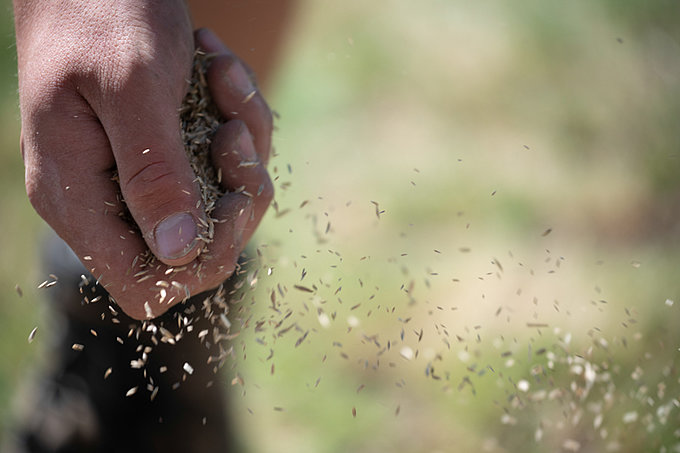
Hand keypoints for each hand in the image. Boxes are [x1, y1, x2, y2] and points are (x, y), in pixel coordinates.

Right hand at [14, 1, 273, 318]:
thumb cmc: (102, 12)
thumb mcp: (132, 86)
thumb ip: (152, 172)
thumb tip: (180, 252)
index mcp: (78, 198)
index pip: (146, 287)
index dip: (201, 263)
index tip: (229, 200)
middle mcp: (105, 199)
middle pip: (197, 251)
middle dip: (236, 191)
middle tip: (233, 128)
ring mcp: (137, 176)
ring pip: (220, 203)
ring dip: (242, 144)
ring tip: (222, 77)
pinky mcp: (164, 152)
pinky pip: (222, 163)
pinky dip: (237, 120)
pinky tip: (220, 71)